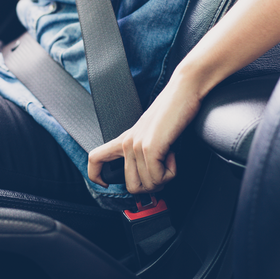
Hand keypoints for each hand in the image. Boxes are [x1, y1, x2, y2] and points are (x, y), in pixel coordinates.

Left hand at [87, 73, 202, 193]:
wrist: (184, 91)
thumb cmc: (174, 111)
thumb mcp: (153, 134)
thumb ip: (146, 152)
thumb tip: (152, 179)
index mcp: (125, 139)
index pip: (95, 159)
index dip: (96, 176)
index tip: (107, 183)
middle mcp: (127, 143)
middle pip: (131, 186)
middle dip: (152, 187)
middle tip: (163, 173)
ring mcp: (136, 145)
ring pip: (148, 185)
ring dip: (164, 179)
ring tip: (170, 158)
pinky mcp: (149, 148)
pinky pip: (157, 178)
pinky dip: (170, 173)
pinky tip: (172, 155)